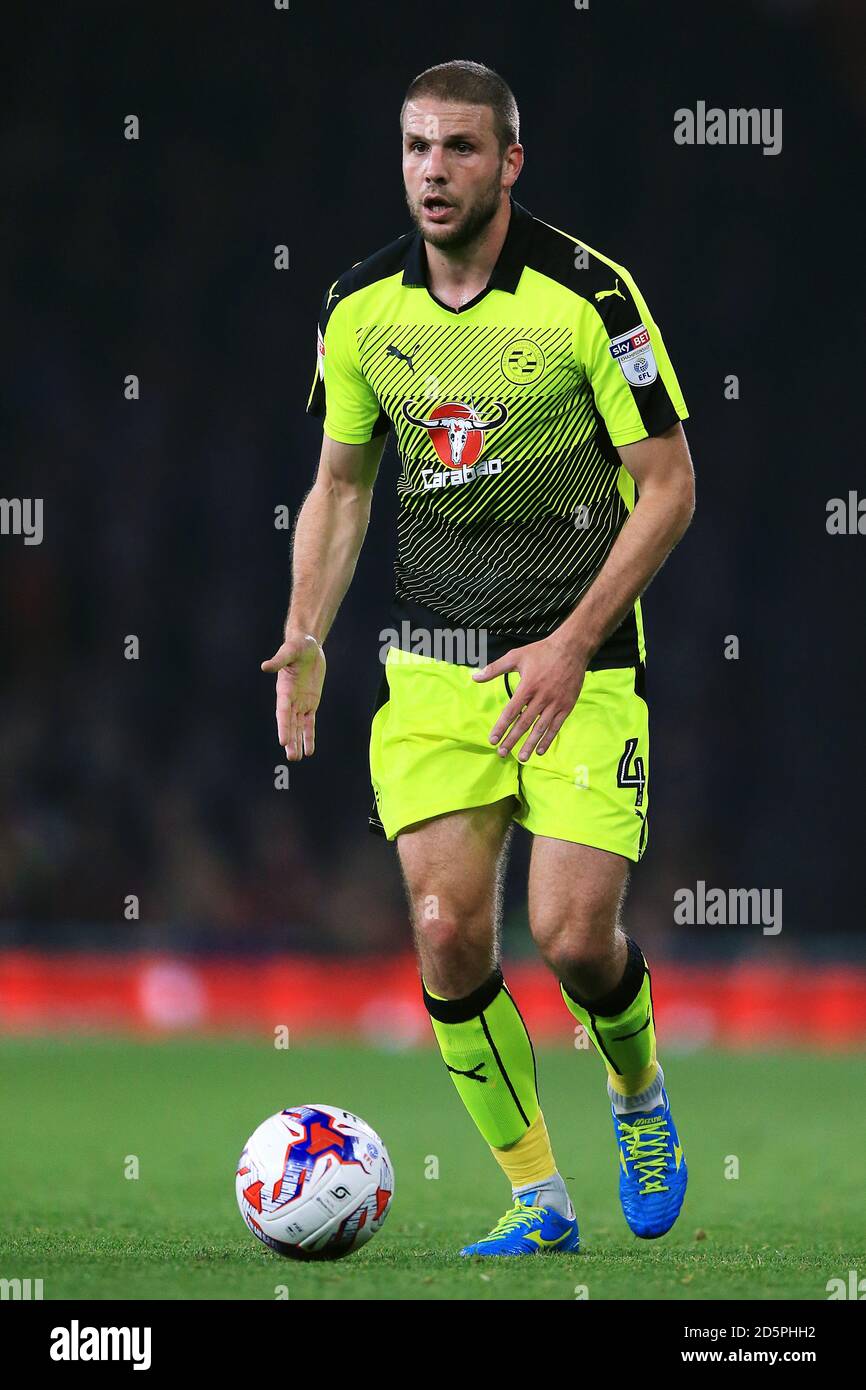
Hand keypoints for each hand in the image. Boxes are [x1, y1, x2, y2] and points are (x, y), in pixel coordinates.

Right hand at [260, 632, 325, 760]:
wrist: (308, 645)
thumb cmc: (297, 646)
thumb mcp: (289, 651)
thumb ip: (279, 660)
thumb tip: (265, 667)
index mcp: (284, 690)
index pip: (283, 712)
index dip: (283, 726)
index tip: (283, 741)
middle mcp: (290, 700)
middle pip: (290, 724)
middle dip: (291, 740)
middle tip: (292, 757)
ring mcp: (300, 703)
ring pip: (298, 727)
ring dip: (297, 742)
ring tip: (297, 758)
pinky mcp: (311, 703)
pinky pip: (309, 722)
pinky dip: (309, 736)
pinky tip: (309, 750)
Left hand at [472, 633, 587, 760]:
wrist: (572, 649)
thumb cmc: (541, 652)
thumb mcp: (516, 656)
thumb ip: (494, 668)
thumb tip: (474, 677)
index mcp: (527, 686)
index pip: (511, 712)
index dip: (501, 727)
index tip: (492, 740)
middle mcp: (541, 697)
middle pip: (524, 723)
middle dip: (512, 740)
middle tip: (502, 753)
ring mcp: (555, 703)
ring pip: (540, 728)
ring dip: (530, 744)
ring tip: (521, 758)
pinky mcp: (566, 706)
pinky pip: (556, 726)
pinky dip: (548, 739)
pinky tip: (540, 750)